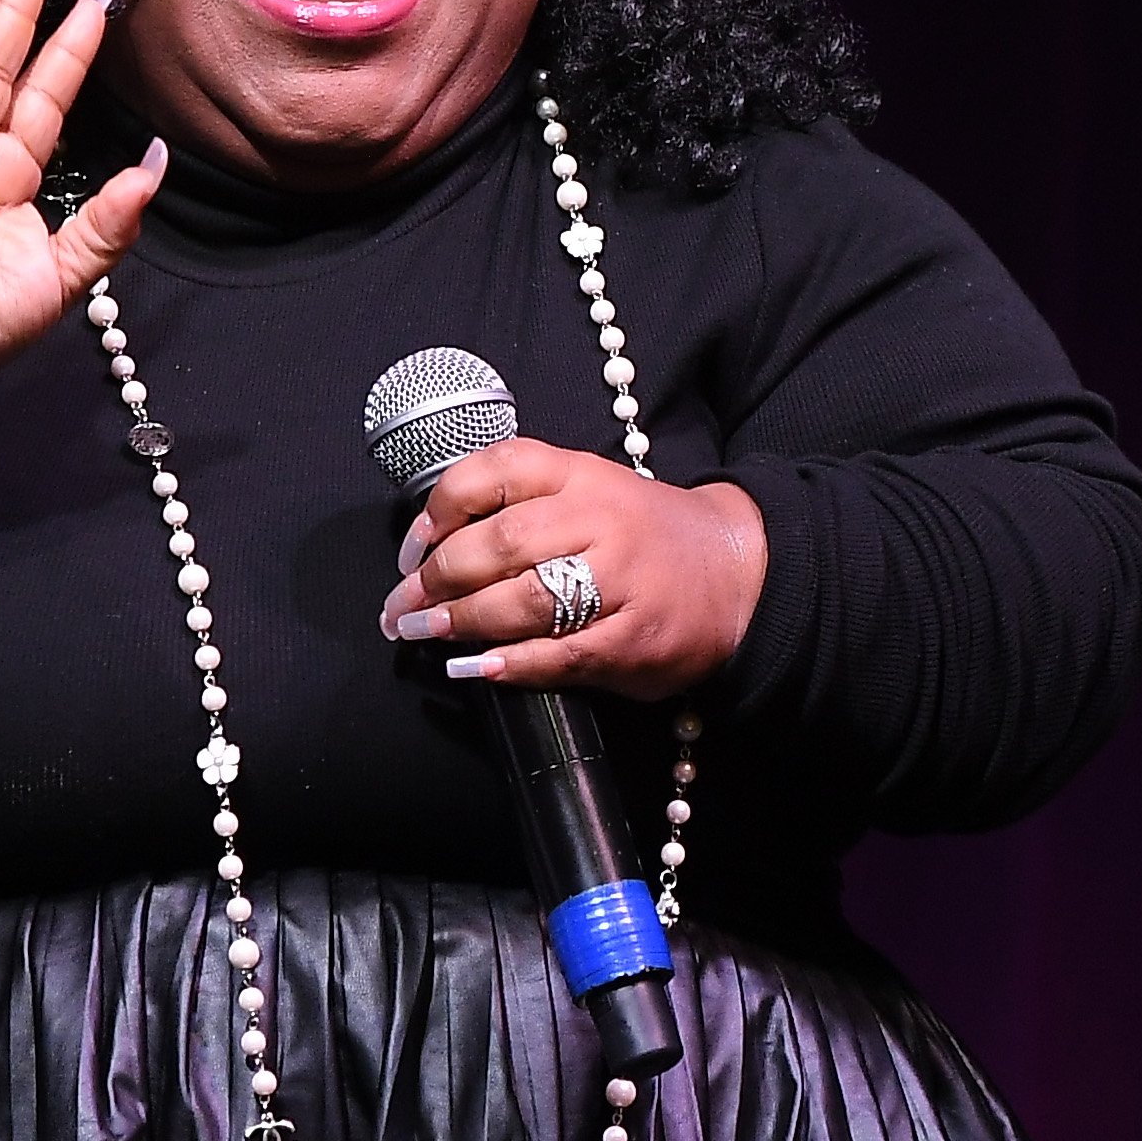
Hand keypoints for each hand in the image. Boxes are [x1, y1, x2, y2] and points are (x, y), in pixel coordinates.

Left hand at [375, 441, 766, 699]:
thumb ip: (521, 504)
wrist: (740, 570)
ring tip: (423, 633)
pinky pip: (558, 654)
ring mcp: (620, 581)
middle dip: (436, 578)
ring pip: (522, 600)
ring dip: (460, 621)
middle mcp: (599, 519)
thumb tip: (428, 551)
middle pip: (498, 542)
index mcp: (580, 474)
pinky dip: (509, 663)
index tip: (410, 548)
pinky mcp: (633, 639)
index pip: (493, 471)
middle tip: (401, 606)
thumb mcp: (589, 491)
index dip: (438, 510)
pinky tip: (476, 668)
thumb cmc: (642, 534)